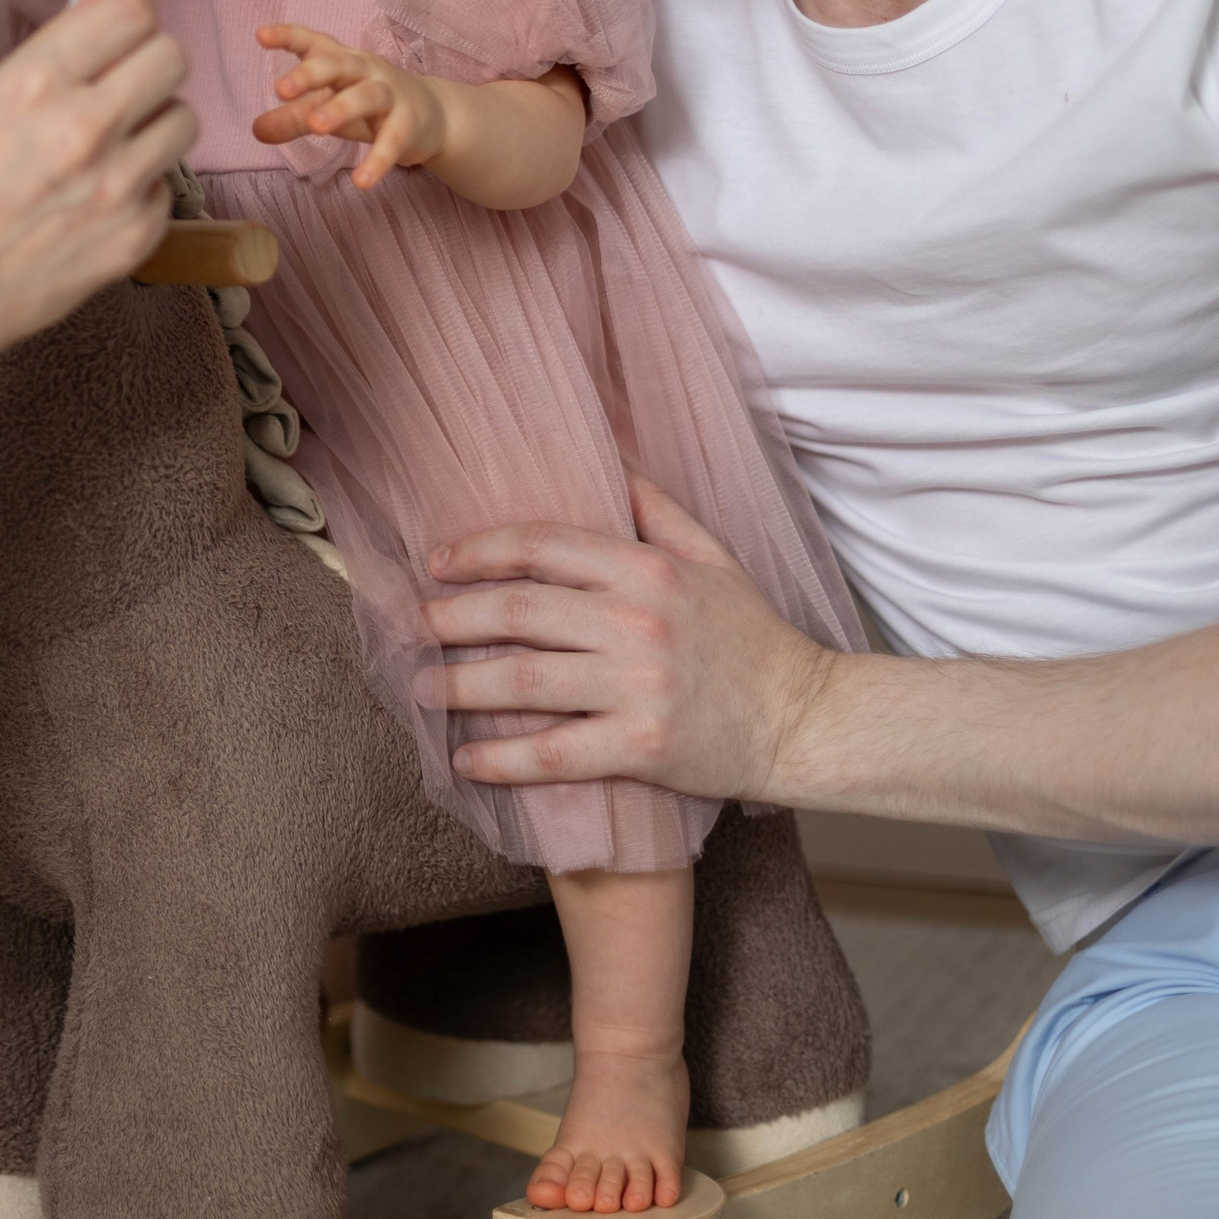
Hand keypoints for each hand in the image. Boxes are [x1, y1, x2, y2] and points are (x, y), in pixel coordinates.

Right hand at [0, 0, 193, 385]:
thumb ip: (52, 46)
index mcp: (34, 82)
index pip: (131, 10)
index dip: (124, 22)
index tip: (112, 42)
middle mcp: (82, 128)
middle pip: (172, 56)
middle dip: (148, 66)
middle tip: (118, 90)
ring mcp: (115, 186)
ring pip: (185, 118)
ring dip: (154, 124)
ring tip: (109, 147)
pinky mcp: (137, 235)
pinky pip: (168, 183)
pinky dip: (142, 187)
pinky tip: (96, 201)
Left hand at [253, 22, 445, 188]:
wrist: (433, 114)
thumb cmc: (368, 105)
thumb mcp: (328, 106)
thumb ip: (293, 117)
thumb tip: (256, 130)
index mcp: (342, 61)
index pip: (314, 43)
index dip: (288, 36)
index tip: (261, 36)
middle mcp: (366, 71)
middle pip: (339, 64)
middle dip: (310, 74)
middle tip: (281, 89)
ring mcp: (389, 96)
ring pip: (365, 96)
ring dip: (341, 109)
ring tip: (316, 127)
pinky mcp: (408, 125)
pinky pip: (392, 141)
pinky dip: (377, 161)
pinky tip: (361, 181)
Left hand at [414, 475, 834, 802]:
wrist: (806, 719)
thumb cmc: (754, 638)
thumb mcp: (712, 557)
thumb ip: (656, 509)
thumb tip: (612, 458)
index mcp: (646, 569)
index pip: (541, 545)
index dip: (479, 550)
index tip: (438, 563)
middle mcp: (636, 622)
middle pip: (517, 608)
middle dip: (451, 615)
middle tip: (412, 627)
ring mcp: (637, 686)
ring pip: (522, 679)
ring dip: (459, 684)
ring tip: (423, 689)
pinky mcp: (641, 748)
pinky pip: (553, 753)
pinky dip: (502, 758)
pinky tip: (465, 760)